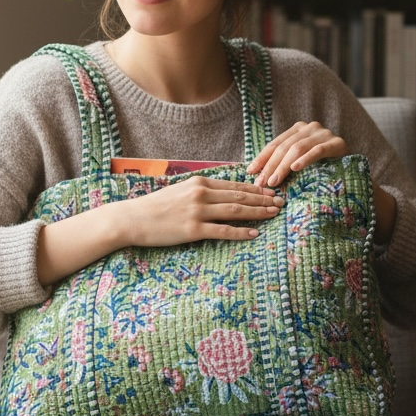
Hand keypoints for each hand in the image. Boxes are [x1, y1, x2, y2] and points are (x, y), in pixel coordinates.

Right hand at [122, 175, 284, 246]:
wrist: (133, 218)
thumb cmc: (155, 206)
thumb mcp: (180, 191)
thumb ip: (201, 190)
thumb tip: (221, 193)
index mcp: (199, 182)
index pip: (234, 185)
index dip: (256, 189)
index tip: (271, 191)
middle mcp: (201, 194)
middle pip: (240, 196)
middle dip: (263, 199)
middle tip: (281, 202)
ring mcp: (197, 212)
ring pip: (235, 211)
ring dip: (258, 212)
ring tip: (274, 214)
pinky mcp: (192, 230)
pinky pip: (222, 231)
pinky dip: (240, 232)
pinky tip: (254, 233)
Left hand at [246, 121, 347, 187]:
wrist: (352, 171)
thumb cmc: (321, 168)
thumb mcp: (299, 162)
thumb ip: (282, 162)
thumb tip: (256, 174)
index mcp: (298, 129)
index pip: (275, 144)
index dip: (262, 158)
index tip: (250, 172)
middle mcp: (310, 127)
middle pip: (284, 147)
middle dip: (270, 166)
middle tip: (261, 183)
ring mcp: (324, 133)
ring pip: (298, 148)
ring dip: (283, 166)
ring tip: (274, 181)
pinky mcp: (337, 143)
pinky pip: (318, 151)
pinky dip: (305, 159)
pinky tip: (295, 168)